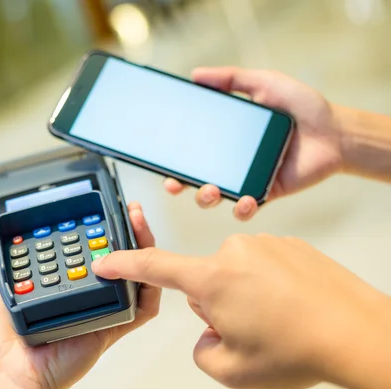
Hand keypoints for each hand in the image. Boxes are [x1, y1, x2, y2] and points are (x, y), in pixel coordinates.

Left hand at [0, 203, 159, 388]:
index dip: (98, 225)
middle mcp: (83, 291)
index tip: (100, 206)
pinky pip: (140, 309)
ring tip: (138, 223)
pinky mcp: (111, 325)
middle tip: (128, 209)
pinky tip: (147, 265)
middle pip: (116, 256)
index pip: (85, 246)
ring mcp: (100, 306)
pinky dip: (150, 288)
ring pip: (133, 275)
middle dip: (127, 229)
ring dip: (142, 248)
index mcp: (60, 281)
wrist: (8, 373)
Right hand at [92, 234, 390, 388]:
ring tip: (276, 319)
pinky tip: (291, 306)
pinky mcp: (290, 244)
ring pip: (235, 273)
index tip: (108, 261)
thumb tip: (208, 332)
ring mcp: (265, 244)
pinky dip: (269, 286)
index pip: (155, 266)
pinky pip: (262, 265)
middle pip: (203, 279)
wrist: (358, 334)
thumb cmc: (299, 348)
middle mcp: (234, 252)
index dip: (125, 264)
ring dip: (244, 295)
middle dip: (215, 303)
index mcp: (213, 278)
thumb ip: (202, 349)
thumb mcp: (231, 368)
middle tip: (248, 328)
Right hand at [165, 67, 343, 220]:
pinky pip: (247, 208)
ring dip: (206, 198)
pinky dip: (242, 208)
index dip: (172, 157)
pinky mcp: (265, 194)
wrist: (334, 131)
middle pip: (194, 178)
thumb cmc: (301, 106)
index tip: (159, 159)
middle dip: (179, 184)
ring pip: (215, 197)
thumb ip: (231, 79)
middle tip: (174, 183)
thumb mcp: (263, 83)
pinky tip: (246, 201)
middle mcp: (230, 162)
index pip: (190, 150)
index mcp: (224, 139)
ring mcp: (246, 180)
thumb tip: (195, 74)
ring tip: (211, 190)